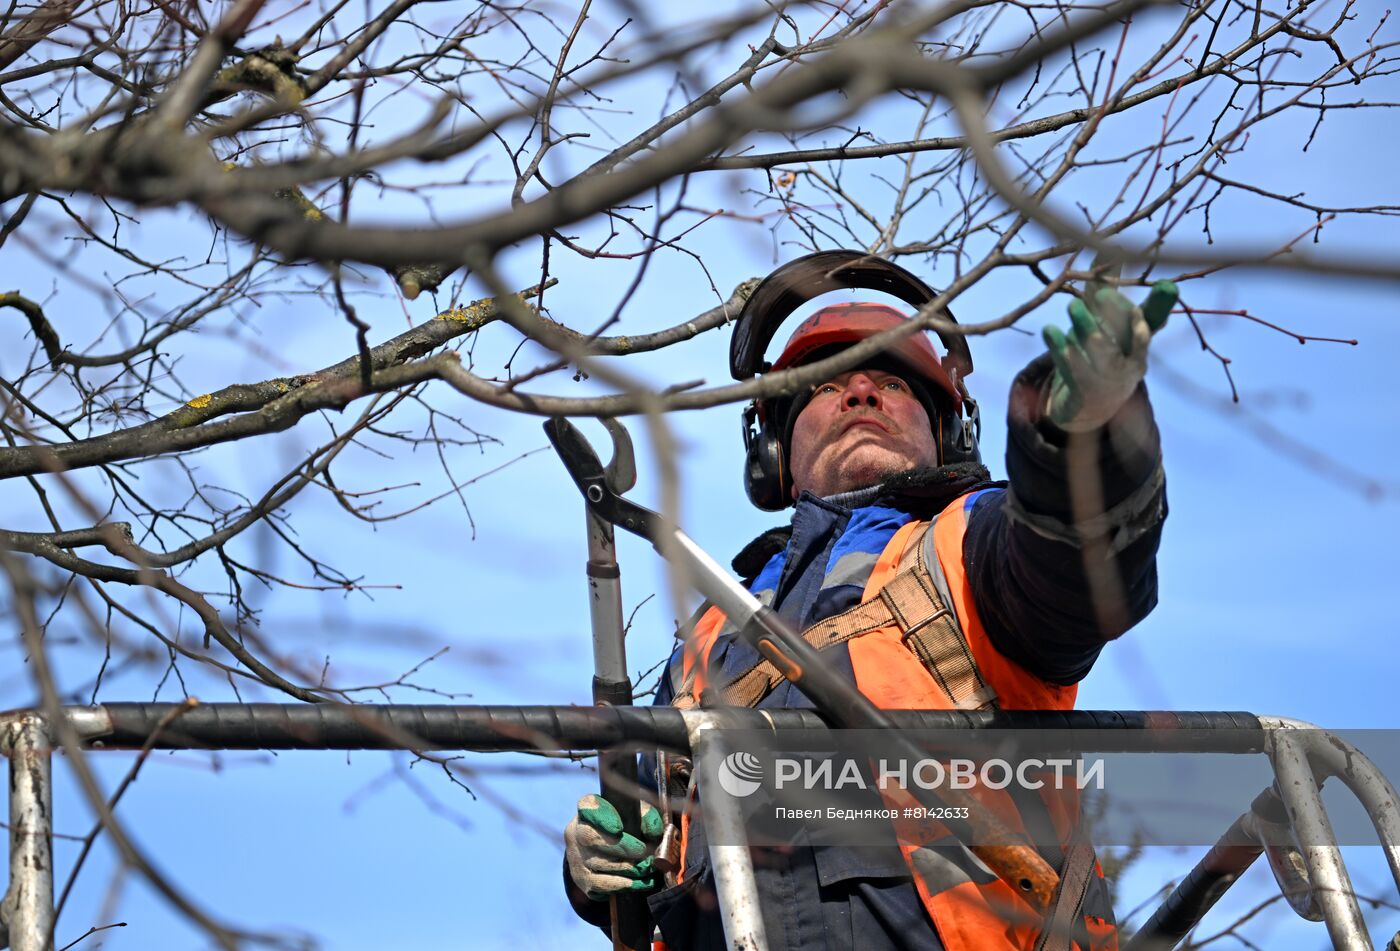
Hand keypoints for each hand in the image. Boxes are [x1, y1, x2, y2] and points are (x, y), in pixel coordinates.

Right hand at [564, 794, 664, 900]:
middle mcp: (575, 831)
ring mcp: (575, 856)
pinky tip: (638, 884)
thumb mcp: (636, 813)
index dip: (601, 819)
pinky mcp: (579, 878)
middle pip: (591, 839)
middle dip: (622, 849)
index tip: (619, 829)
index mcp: (588, 808)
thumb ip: (646, 817)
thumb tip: (653, 832)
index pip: (588, 807)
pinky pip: (597, 886)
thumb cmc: (625, 824)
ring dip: (627, 871)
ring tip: (648, 871)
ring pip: (596, 865)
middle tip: (646, 856)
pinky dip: (621, 886)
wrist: (607, 846)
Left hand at [1042, 280, 1177, 431]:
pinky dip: (1060, 348)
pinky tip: (1049, 330)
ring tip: (1074, 307)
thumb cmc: (1105, 355)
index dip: (1153, 310)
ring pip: (1099, 354)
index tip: (1153, 290)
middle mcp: (1128, 365)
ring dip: (1087, 328)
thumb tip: (1112, 247)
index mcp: (1139, 348)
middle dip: (1116, 316)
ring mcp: (1106, 381)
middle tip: (1100, 294)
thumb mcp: (1112, 325)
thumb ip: (1112, 289)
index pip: (1148, 327)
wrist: (1091, 408)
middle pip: (1126, 339)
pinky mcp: (1082, 392)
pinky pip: (1070, 369)